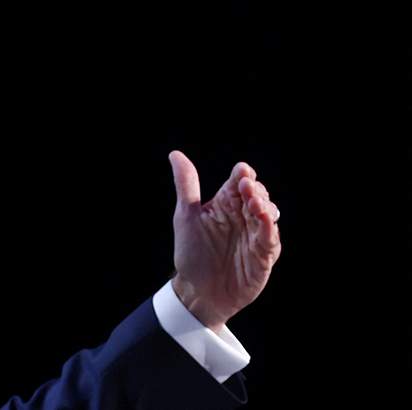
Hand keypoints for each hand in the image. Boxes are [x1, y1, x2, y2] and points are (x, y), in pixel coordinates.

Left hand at [168, 150, 281, 332]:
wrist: (197, 291)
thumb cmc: (192, 253)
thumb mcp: (186, 216)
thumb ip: (186, 185)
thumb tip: (175, 154)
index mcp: (226, 204)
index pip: (238, 183)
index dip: (243, 175)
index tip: (242, 171)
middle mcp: (243, 217)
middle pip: (257, 195)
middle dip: (255, 189)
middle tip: (247, 187)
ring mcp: (255, 236)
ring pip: (268, 214)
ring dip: (264, 206)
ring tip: (254, 203)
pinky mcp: (263, 256)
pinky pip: (271, 240)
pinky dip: (269, 230)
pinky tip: (265, 221)